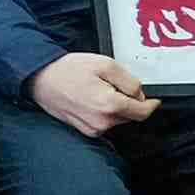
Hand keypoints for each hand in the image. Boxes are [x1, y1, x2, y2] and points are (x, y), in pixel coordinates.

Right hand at [29, 50, 156, 138]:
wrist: (39, 79)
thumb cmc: (68, 70)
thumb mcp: (105, 64)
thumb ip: (129, 81)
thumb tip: (140, 95)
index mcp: (110, 105)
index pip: (143, 112)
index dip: (152, 104)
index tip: (154, 100)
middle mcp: (103, 122)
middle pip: (130, 115)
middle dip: (128, 102)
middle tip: (112, 85)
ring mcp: (93, 129)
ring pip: (117, 119)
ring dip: (115, 107)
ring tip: (97, 90)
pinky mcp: (84, 130)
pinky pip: (104, 123)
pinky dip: (103, 112)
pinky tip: (89, 99)